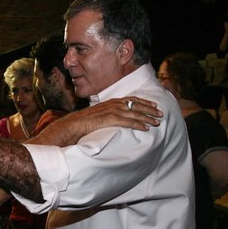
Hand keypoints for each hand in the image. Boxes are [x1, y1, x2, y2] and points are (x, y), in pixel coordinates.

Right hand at [32, 96, 161, 146]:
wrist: (67, 128)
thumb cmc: (77, 127)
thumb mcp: (93, 120)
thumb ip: (103, 120)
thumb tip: (108, 125)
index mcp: (106, 104)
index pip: (128, 100)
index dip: (141, 102)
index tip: (151, 105)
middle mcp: (109, 105)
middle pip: (133, 104)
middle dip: (148, 108)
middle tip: (160, 113)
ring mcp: (108, 112)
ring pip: (132, 112)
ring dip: (146, 116)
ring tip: (157, 121)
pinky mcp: (106, 120)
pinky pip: (125, 121)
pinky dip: (137, 124)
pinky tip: (145, 128)